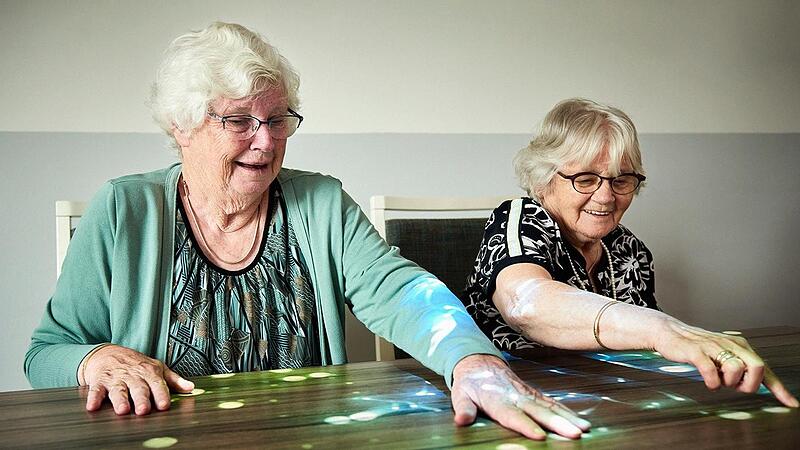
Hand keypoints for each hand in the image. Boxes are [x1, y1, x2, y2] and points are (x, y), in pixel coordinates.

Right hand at [82, 344, 194, 414]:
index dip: (161, 395)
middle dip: (141, 399)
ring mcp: (116, 378)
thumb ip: (174, 380)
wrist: (107, 352)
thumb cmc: (136, 364)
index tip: (164, 406)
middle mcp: (133, 375)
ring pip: (118, 390)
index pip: (157, 384)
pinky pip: (96, 390)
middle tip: (143, 410)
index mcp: (149, 372)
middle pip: (138, 388)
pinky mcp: (99, 381)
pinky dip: (94, 398)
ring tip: (122, 410)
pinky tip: (92, 406)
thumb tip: (191, 388)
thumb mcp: (157, 368)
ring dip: (120, 400)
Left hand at [450, 354, 590, 439]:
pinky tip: (582, 421)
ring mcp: (528, 394)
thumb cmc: (469, 383)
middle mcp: (516, 396)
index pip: (512, 415)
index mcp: (497, 399)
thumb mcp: (460, 395)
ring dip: (568, 418)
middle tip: (574, 434)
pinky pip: (553, 404)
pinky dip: (568, 412)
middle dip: (557, 423)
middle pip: (538, 412)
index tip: (540, 436)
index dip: (526, 426)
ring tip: (584, 429)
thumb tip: (461, 420)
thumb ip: (463, 408)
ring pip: (550, 407)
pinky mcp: (534, 394)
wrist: (479, 361)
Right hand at [653, 319, 798, 406]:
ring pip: (736, 369)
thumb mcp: (721, 354)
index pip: (765, 368)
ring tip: (718, 382)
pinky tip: (708, 382)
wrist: (667, 332)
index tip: (791, 403)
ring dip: (728, 383)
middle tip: (734, 387)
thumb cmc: (695, 347)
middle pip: (757, 367)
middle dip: (749, 385)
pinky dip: (712, 382)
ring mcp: (713, 346)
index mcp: (739, 345)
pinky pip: (711, 371)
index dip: (779, 388)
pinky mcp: (696, 351)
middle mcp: (730, 344)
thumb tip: (754, 386)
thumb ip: (738, 367)